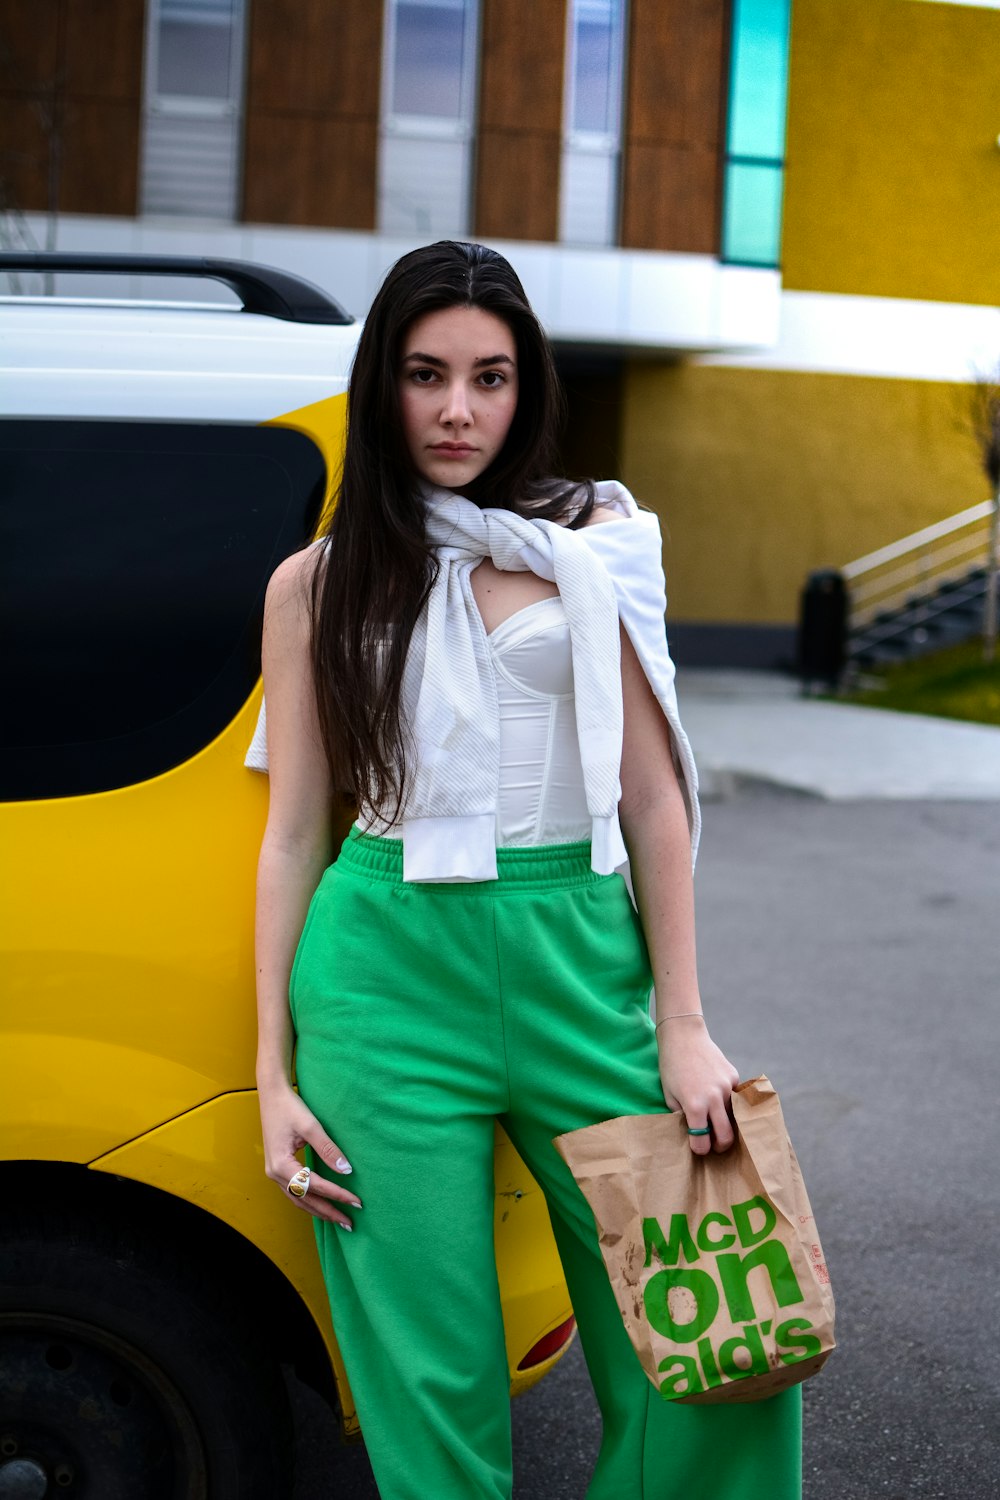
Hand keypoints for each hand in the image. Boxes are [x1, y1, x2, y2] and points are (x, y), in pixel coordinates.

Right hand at [259, 1082, 361, 1228]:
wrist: (272, 1094)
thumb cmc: (290, 1108)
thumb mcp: (311, 1127)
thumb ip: (328, 1150)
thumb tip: (347, 1170)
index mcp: (282, 1166)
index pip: (316, 1186)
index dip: (337, 1194)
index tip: (357, 1202)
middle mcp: (274, 1174)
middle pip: (305, 1200)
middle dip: (328, 1212)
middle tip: (350, 1223)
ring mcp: (273, 1173)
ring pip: (298, 1200)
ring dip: (319, 1210)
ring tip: (338, 1219)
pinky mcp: (277, 1169)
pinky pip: (294, 1192)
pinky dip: (309, 1201)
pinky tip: (321, 1204)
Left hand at [656, 1017, 739, 1155]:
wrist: (683, 1036)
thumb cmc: (671, 1066)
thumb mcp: (669, 1095)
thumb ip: (681, 1115)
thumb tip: (693, 1130)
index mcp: (695, 1106)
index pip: (702, 1141)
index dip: (699, 1148)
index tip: (698, 1148)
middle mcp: (714, 1098)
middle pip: (726, 1136)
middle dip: (720, 1146)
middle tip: (715, 1146)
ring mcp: (726, 1087)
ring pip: (733, 1117)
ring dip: (726, 1123)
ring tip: (717, 1123)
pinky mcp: (733, 1077)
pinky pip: (735, 1098)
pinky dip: (728, 1103)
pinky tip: (719, 1098)